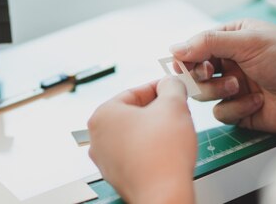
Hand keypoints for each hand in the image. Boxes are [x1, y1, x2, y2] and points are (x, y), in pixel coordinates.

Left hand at [88, 77, 195, 203]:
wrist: (164, 195)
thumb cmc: (163, 154)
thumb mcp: (174, 105)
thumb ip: (172, 86)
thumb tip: (171, 82)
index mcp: (103, 115)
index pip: (135, 92)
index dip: (160, 88)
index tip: (174, 88)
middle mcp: (98, 136)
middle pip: (133, 113)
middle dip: (158, 110)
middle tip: (178, 110)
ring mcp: (105, 158)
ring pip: (135, 133)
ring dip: (156, 129)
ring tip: (176, 131)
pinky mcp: (117, 175)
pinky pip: (135, 153)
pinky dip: (151, 148)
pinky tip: (168, 151)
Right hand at [170, 19, 275, 132]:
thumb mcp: (249, 43)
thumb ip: (209, 43)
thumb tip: (175, 47)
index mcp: (233, 38)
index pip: (197, 46)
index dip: (188, 56)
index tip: (184, 64)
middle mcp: (231, 61)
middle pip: (195, 71)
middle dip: (202, 75)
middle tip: (209, 73)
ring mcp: (234, 86)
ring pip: (204, 93)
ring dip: (220, 90)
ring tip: (239, 86)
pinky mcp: (240, 110)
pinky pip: (220, 113)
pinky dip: (237, 108)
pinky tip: (257, 102)